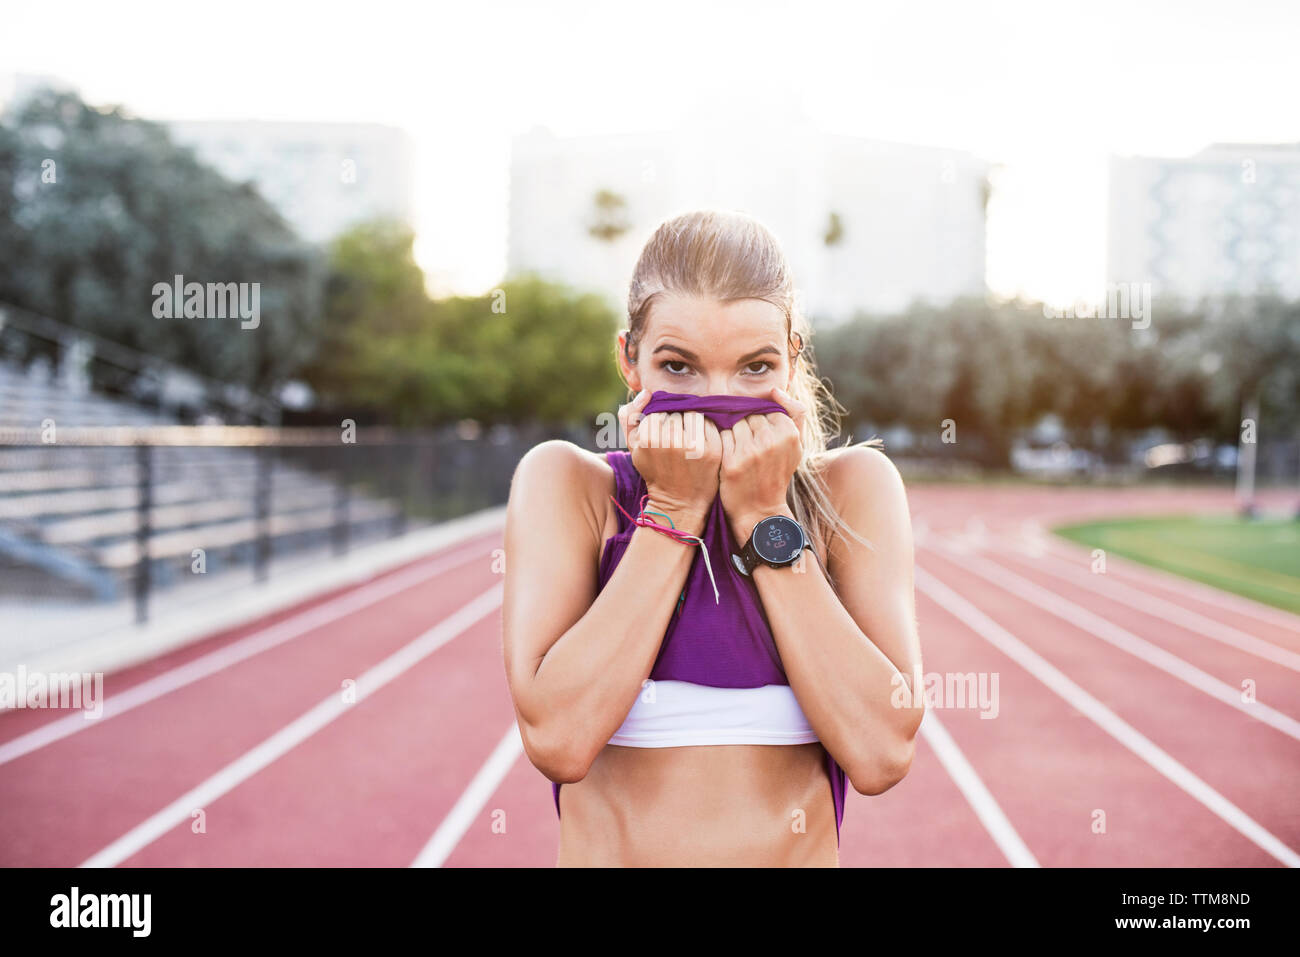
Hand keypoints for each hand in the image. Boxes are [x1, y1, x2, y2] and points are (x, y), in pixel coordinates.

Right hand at [618, 390, 721, 533]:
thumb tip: (646, 392)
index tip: (662, 437)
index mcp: (648, 439)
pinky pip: (708, 422)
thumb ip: (629, 416)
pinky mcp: (711, 449)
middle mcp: (670, 441)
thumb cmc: (655, 470)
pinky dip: (704, 428)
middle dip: (675, 422)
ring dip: (690, 423)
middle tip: (676, 440)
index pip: (657, 411)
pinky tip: (700, 442)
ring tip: (688, 439)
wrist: (678, 501)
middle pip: (675, 412)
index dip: (660, 421)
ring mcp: (692, 445)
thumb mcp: (633, 446)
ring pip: (692, 414)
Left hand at [719, 386, 806, 542]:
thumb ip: (794, 413)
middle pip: (748, 414)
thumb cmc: (777, 473)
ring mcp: (750, 452)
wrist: (761, 510)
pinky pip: (722, 437)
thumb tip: (775, 388)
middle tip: (748, 445)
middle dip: (746, 426)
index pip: (766, 409)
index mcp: (789, 433)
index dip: (761, 421)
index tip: (760, 436)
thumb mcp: (796, 445)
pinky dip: (723, 443)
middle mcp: (770, 441)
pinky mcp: (731, 462)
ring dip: (733, 433)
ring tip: (739, 450)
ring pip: (733, 423)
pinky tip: (729, 455)